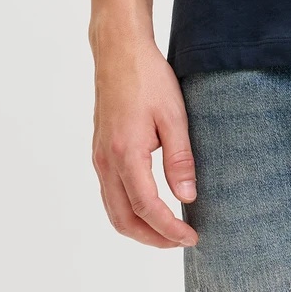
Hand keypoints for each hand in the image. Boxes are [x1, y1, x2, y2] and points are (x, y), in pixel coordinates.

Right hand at [91, 32, 198, 247]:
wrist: (119, 51)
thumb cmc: (148, 78)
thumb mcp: (174, 115)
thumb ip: (180, 159)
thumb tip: (187, 198)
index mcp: (125, 153)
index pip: (146, 208)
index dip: (168, 229)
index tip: (191, 238)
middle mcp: (106, 161)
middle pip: (123, 219)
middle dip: (152, 238)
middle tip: (182, 240)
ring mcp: (99, 157)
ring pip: (113, 210)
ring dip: (139, 228)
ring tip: (168, 229)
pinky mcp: (100, 152)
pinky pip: (110, 194)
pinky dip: (128, 211)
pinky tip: (150, 207)